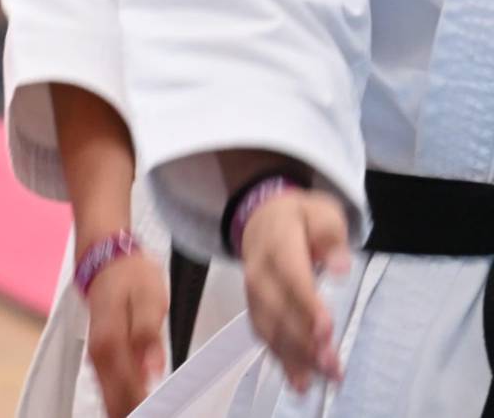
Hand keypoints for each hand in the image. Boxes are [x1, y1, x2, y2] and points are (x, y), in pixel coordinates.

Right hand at [83, 250, 168, 417]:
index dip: (143, 410)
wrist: (107, 257)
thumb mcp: (149, 299)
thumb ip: (148, 336)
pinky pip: (108, 385)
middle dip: (132, 412)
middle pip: (114, 399)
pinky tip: (133, 407)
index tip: (161, 414)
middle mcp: (99, 352)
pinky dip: (121, 399)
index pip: (127, 391)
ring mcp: (97, 354)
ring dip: (125, 409)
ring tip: (146, 414)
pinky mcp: (100, 354)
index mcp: (110, 342)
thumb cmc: (130, 275)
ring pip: (109, 395)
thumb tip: (151, 369)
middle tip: (156, 415)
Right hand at [238, 189, 349, 393]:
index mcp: (277, 245)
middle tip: (332, 367)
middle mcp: (260, 272)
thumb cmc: (300, 218)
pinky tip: (299, 381)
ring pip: (269, 327)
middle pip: (278, 310)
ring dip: (294, 357)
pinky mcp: (256, 307)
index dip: (307, 305)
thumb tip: (340, 265)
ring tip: (318, 381)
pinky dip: (280, 359)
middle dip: (304, 341)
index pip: (291, 277)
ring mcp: (254, 292)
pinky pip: (265, 335)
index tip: (326, 329)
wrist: (262, 217)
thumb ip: (330, 235)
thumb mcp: (321, 212)